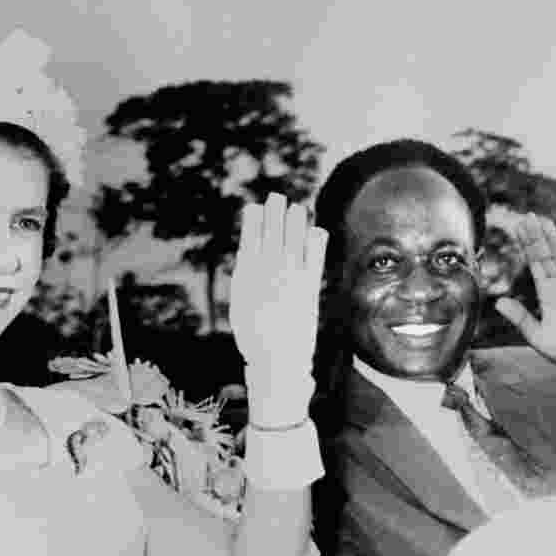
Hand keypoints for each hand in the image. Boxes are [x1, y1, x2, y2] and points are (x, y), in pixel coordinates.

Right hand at [228, 193, 327, 424]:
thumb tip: (248, 259)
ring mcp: (290, 274)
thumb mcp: (240, 305)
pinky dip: (315, 239)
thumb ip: (245, 280)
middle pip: (273, 230)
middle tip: (277, 197)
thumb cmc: (254, 337)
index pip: (250, 235)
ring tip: (297, 208)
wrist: (277, 358)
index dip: (254, 218)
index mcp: (247, 272)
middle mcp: (268, 268)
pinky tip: (315, 231)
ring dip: (295, 219)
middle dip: (274, 210)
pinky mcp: (310, 284)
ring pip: (294, 235)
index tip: (256, 207)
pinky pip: (314, 253)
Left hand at [495, 213, 555, 372]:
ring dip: (554, 242)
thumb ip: (521, 319)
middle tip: (528, 216)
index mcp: (547, 295)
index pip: (534, 265)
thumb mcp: (539, 338)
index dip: (526, 247)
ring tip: (545, 223)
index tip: (518, 228)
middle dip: (537, 237)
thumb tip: (498, 302)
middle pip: (547, 257)